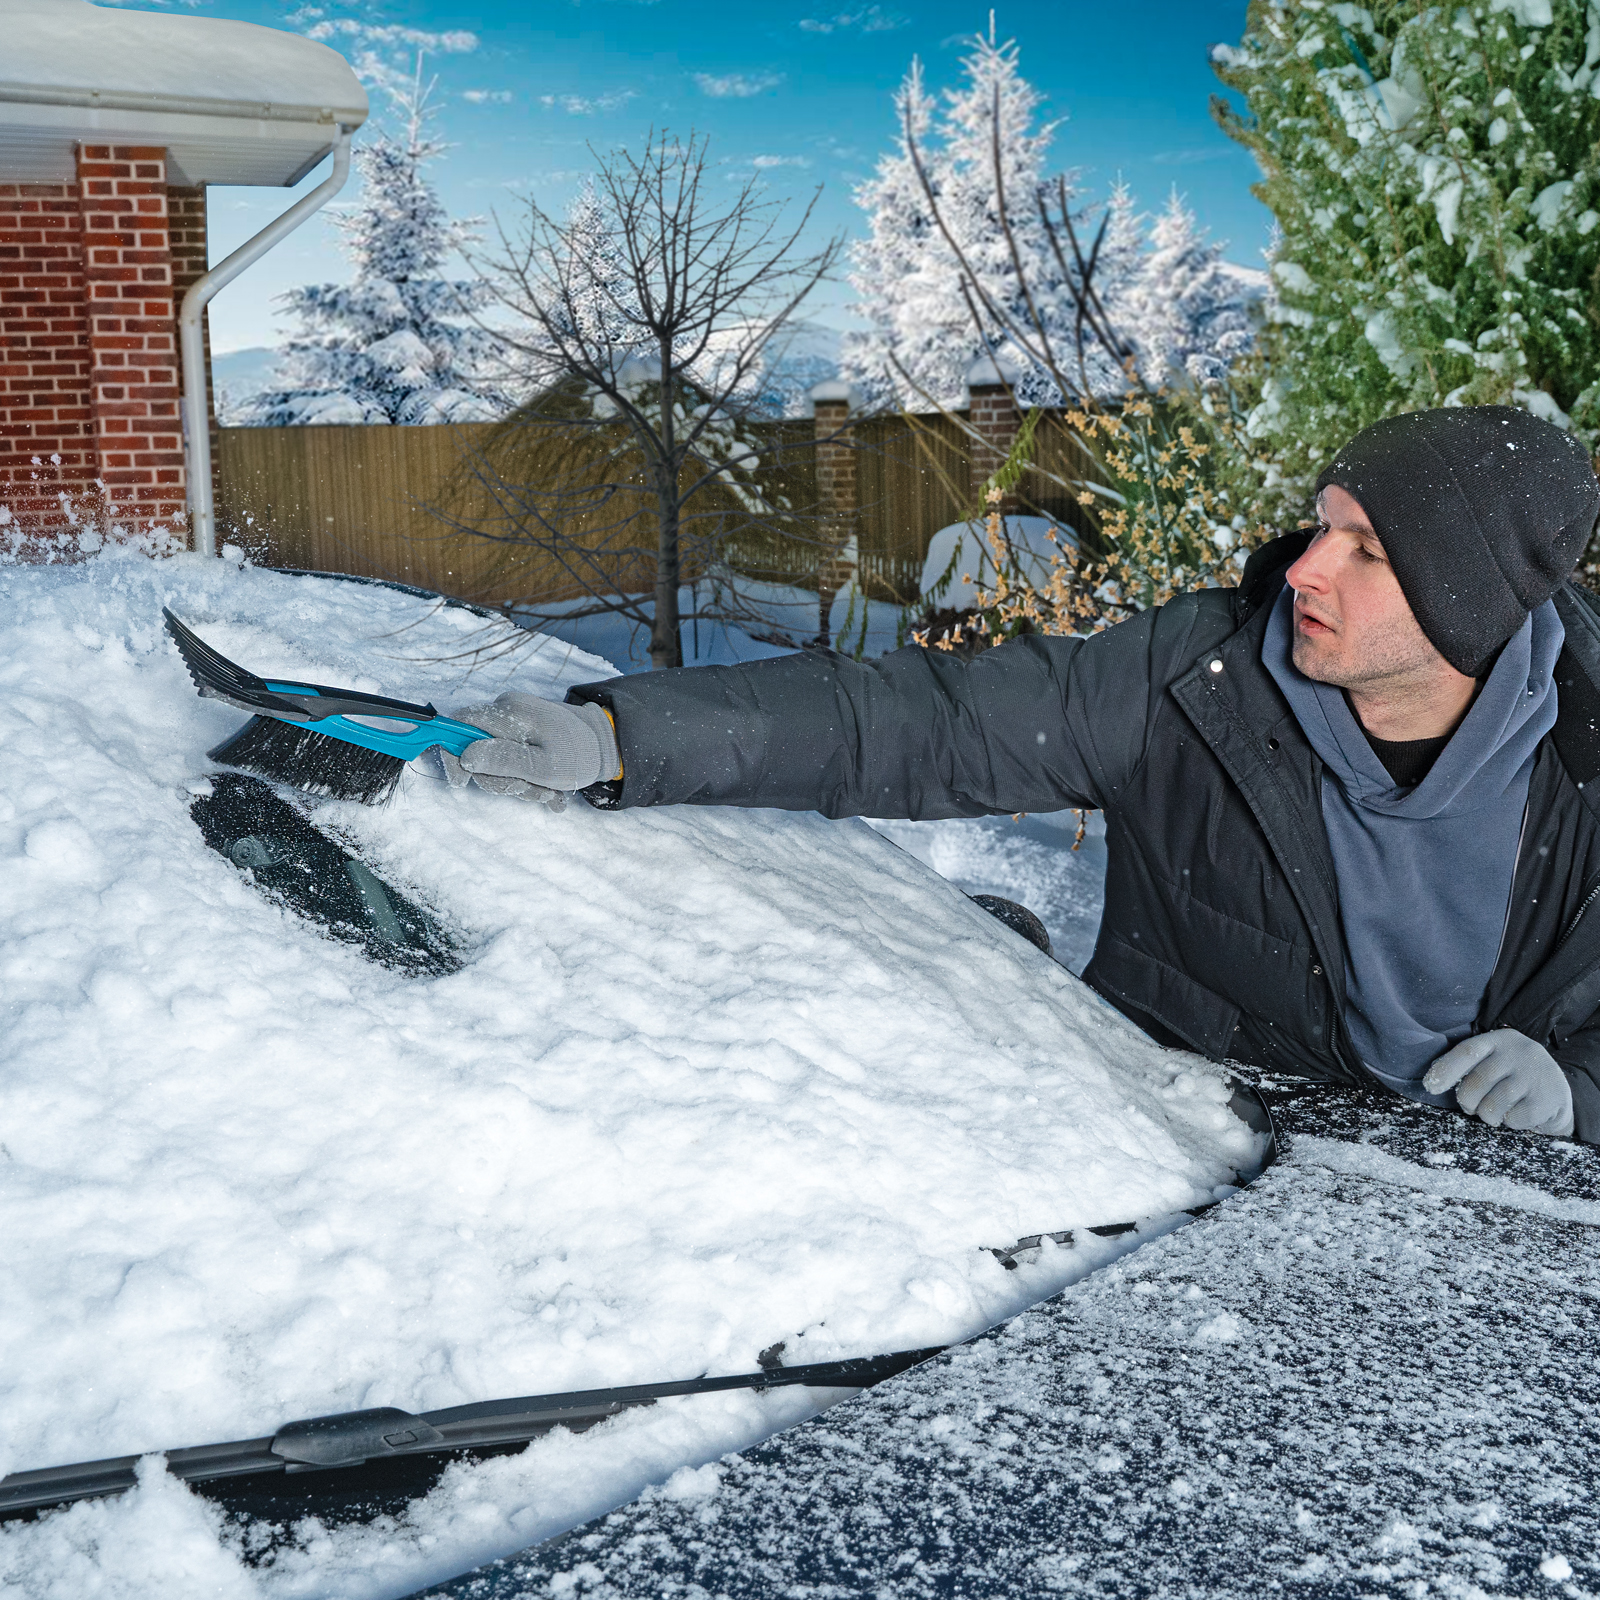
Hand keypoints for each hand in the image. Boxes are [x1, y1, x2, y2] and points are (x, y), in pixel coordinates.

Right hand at [435, 692, 619, 806]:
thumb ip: (504, 760)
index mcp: (510, 712)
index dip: (453, 754)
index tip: (462, 783)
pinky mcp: (523, 731)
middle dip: (500, 779)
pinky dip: (527, 777)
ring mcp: (515, 720)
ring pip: (495, 758)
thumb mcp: (543, 767)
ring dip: (518, 783)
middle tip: (530, 791)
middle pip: (476, 748)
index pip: (459, 725)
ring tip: (549, 793)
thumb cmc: (580, 755)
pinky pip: (511, 757)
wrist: (610, 745)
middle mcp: (507, 710)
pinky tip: (550, 790)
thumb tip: (465, 755)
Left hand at [1423, 1030, 1574, 1135]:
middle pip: (1477, 1082)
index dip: (1445, 1070)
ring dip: (1487, 1115)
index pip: (1466, 1052)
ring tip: (1493, 1112)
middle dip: (1467, 1100)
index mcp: (1499, 1040)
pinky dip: (1510, 1122)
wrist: (1557, 1087)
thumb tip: (1433, 1083)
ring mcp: (1535, 1075)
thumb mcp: (1493, 1059)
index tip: (1430, 1087)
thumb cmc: (1512, 1074)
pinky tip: (1516, 1113)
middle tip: (1470, 1107)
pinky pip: (1514, 1118)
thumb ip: (1469, 1065)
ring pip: (1493, 1104)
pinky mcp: (1548, 1099)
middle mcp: (1518, 1053)